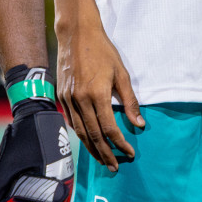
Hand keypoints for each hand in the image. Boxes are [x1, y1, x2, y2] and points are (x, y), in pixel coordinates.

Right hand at [56, 24, 143, 172]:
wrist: (76, 34)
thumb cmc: (102, 51)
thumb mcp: (121, 73)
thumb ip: (130, 101)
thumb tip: (140, 124)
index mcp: (97, 94)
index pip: (109, 128)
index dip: (120, 143)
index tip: (130, 153)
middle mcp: (80, 100)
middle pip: (93, 135)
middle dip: (105, 154)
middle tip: (115, 167)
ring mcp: (68, 99)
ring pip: (81, 132)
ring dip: (92, 148)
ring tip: (103, 159)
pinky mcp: (62, 96)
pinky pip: (71, 121)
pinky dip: (81, 134)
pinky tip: (89, 140)